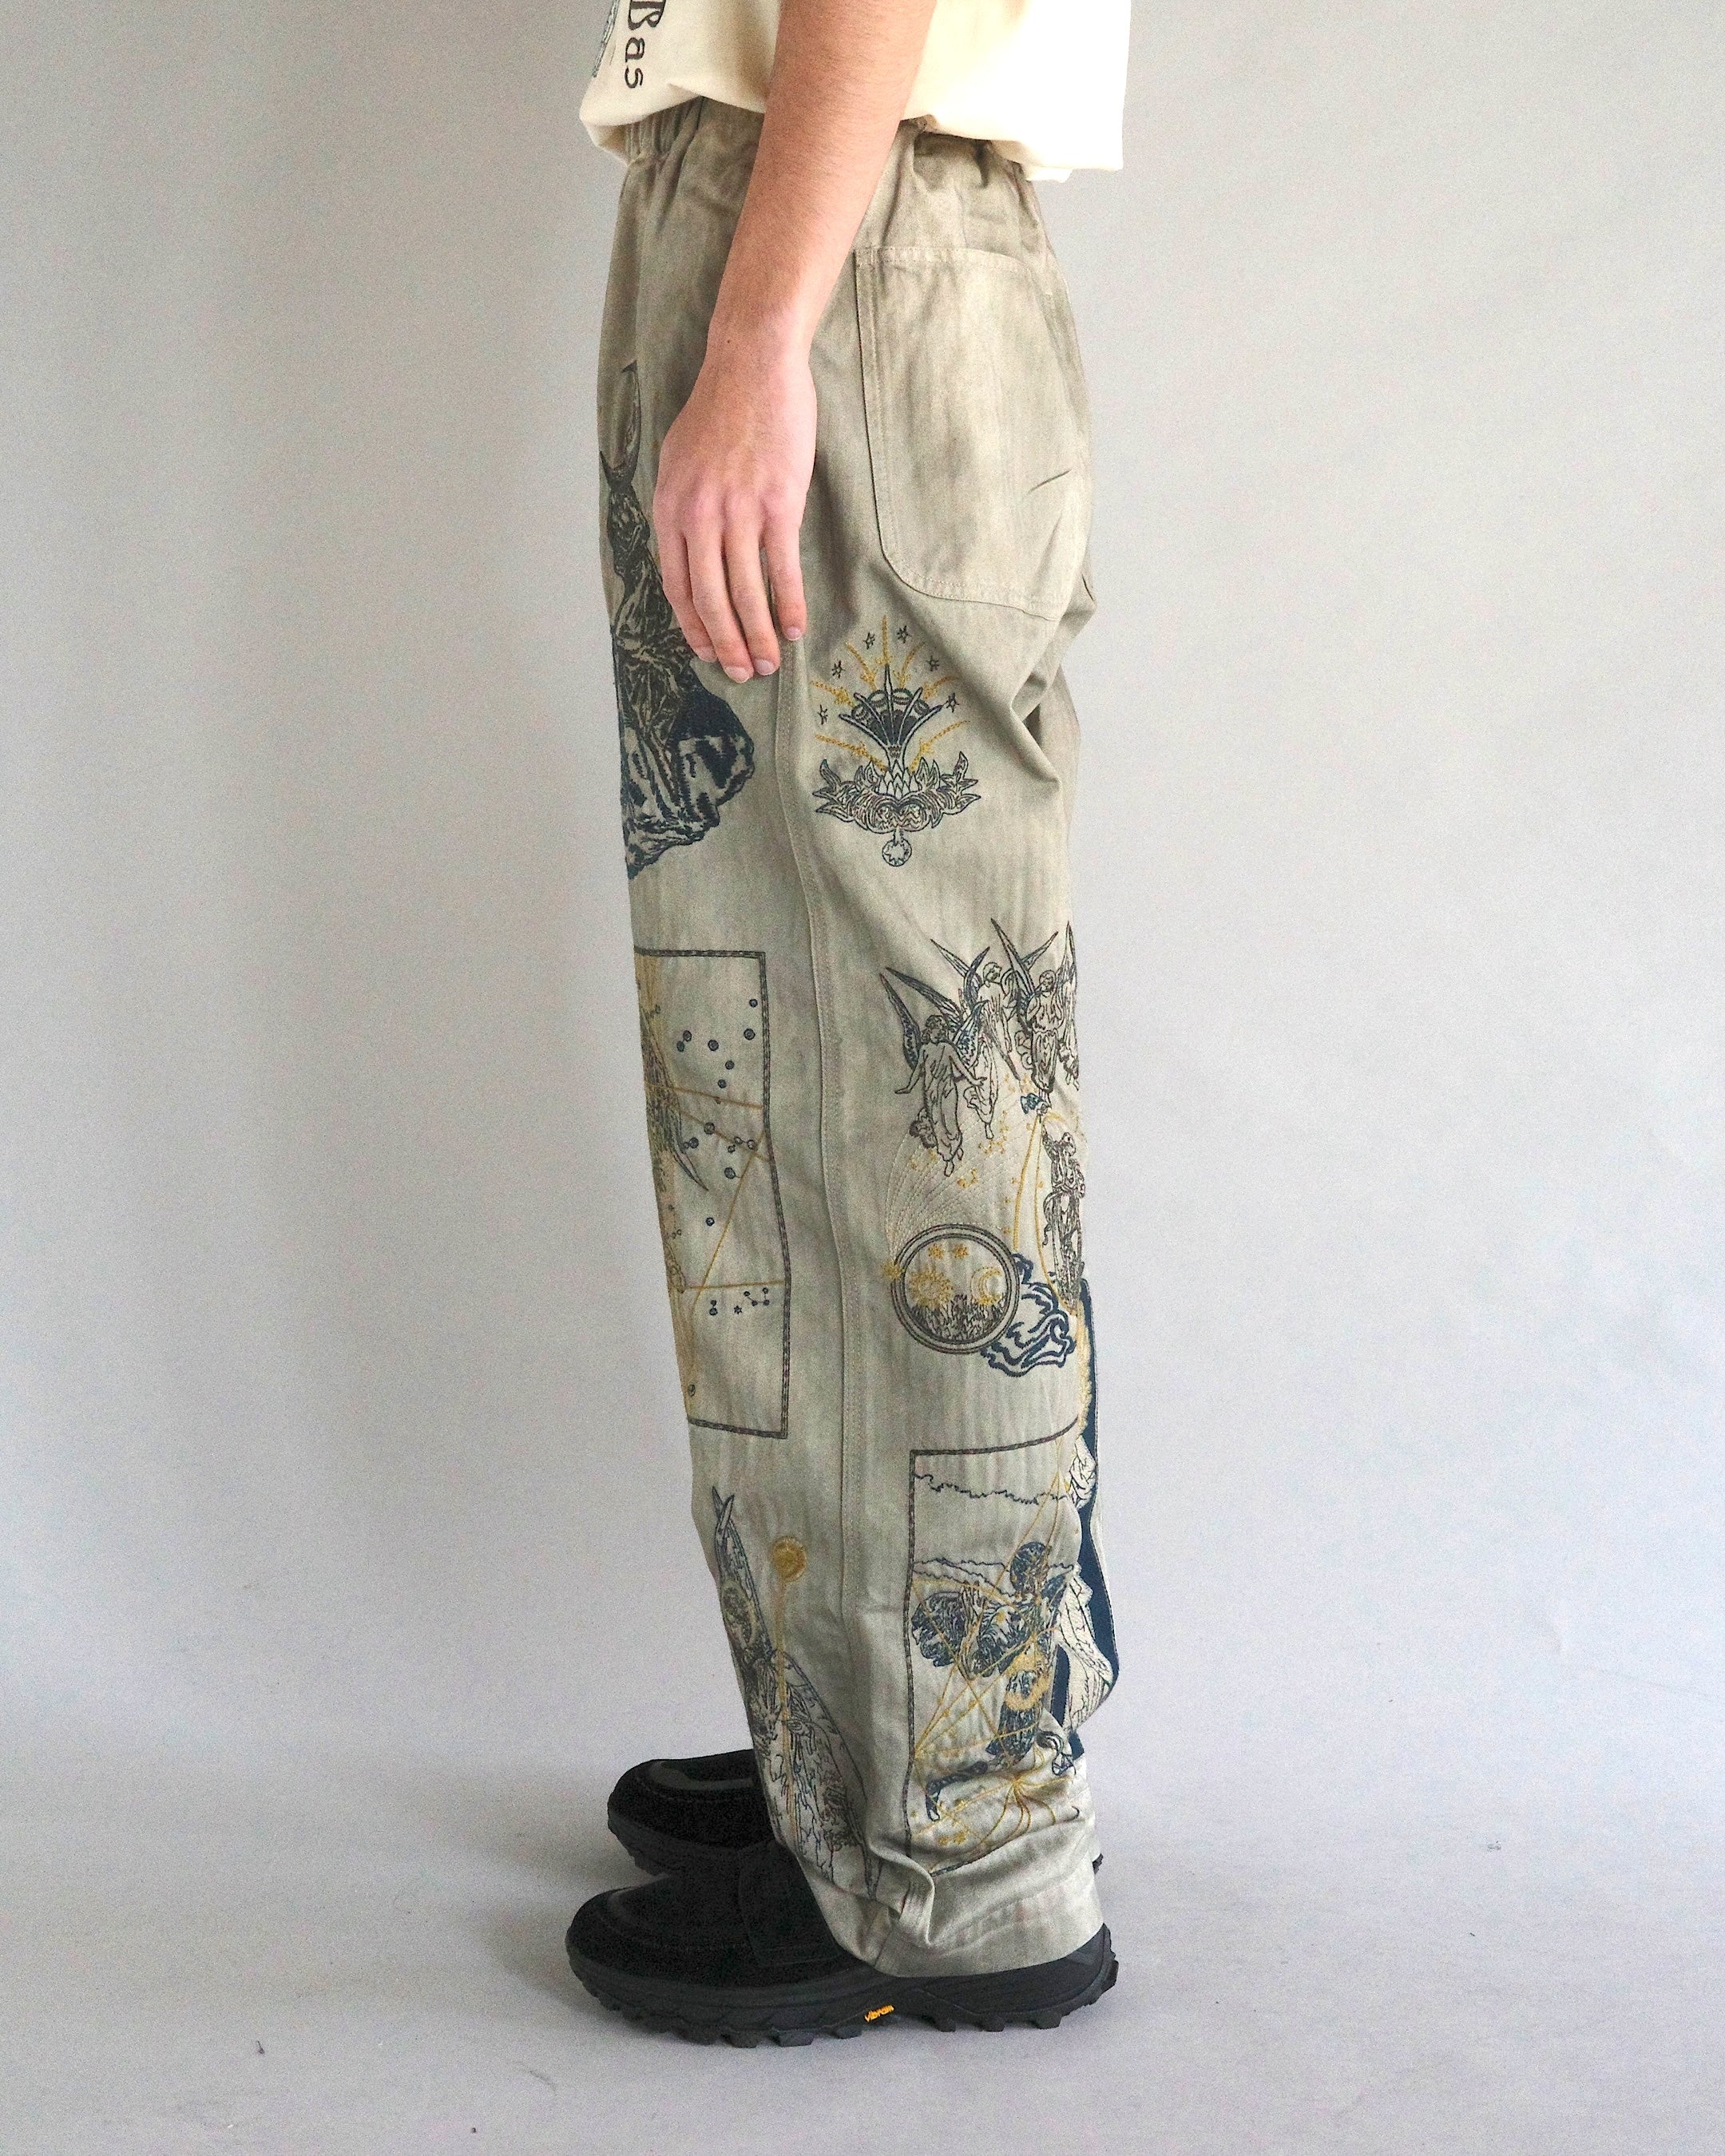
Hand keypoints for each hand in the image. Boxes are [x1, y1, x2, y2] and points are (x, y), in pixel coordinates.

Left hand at [652, 333, 814, 681]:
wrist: (752, 364)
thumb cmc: (718, 409)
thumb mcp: (679, 458)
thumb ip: (682, 507)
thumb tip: (689, 549)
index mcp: (671, 508)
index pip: (676, 585)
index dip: (693, 626)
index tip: (708, 653)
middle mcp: (699, 516)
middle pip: (711, 599)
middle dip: (727, 644)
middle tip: (745, 672)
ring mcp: (739, 512)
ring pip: (746, 592)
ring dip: (758, 635)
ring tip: (770, 663)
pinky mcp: (778, 504)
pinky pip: (782, 569)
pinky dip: (788, 605)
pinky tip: (794, 628)